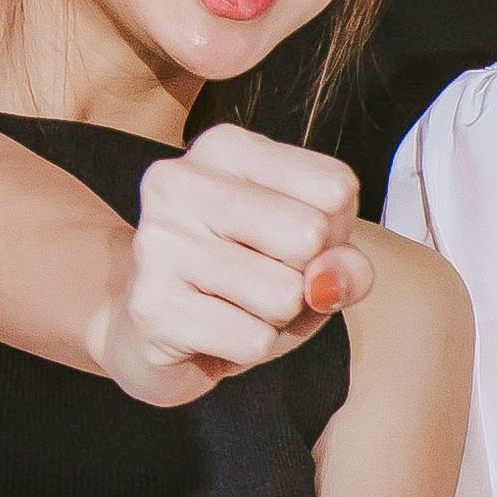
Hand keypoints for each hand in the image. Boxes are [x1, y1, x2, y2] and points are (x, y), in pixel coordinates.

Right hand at [88, 129, 370, 404]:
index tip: (289, 240)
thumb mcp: (309, 259)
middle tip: (261, 278)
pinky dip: (250, 348)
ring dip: (277, 318)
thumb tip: (327, 282)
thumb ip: (344, 262)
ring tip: (236, 306)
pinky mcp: (152, 305)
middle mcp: (182, 180)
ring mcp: (159, 240)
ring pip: (284, 295)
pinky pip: (254, 340)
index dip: (335, 231)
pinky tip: (215, 331)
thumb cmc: (243, 283)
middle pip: (309, 236)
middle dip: (303, 276)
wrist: (151, 335)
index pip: (334, 186)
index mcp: (226, 149)